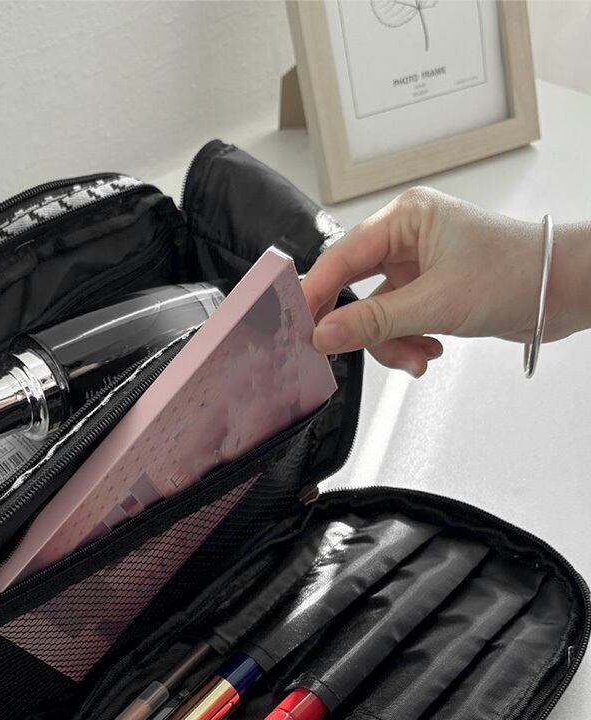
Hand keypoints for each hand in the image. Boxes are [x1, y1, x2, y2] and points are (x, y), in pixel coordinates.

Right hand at [301, 187, 585, 377]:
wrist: (565, 289)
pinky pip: (395, 323)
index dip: (317, 295)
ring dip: (390, 342)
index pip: (339, 257)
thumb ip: (374, 322)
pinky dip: (407, 343)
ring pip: (374, 314)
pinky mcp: (427, 290)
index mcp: (405, 217)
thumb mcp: (436, 303)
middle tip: (347, 351)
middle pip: (352, 288)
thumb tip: (325, 334)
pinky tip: (429, 350)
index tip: (301, 328)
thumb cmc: (517, 272)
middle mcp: (406, 237)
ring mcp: (416, 265)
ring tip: (418, 356)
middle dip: (362, 327)